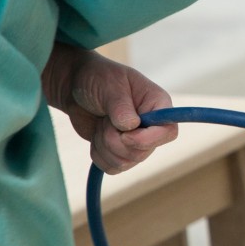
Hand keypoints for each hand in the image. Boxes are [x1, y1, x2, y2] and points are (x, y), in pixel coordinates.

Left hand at [42, 42, 178, 173]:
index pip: (168, 131)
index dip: (149, 139)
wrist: (75, 87)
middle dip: (115, 140)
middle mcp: (151, 126)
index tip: (125, 134)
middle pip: (143, 152)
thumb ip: (120, 106)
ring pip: (126, 162)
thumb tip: (132, 126)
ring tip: (100, 124)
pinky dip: (98, 155)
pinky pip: (113, 168)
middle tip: (104, 120)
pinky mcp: (120, 152)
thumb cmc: (97, 78)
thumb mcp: (109, 85)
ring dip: (104, 146)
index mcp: (157, 104)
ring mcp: (136, 141)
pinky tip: (96, 135)